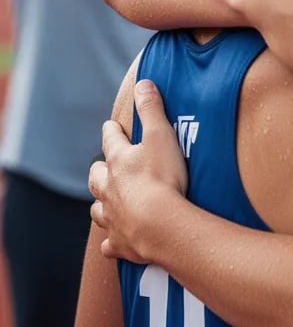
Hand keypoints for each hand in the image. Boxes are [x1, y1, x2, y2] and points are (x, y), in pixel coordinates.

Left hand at [89, 80, 187, 262]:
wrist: (161, 225)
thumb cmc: (163, 178)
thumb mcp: (161, 135)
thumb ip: (152, 109)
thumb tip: (143, 83)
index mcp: (118, 161)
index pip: (110, 140)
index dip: (111, 132)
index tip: (111, 127)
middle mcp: (108, 189)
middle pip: (97, 177)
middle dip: (99, 171)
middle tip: (105, 167)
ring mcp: (112, 217)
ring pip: (98, 209)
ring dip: (102, 204)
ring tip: (108, 202)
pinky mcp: (120, 242)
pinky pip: (110, 243)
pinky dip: (112, 240)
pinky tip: (114, 241)